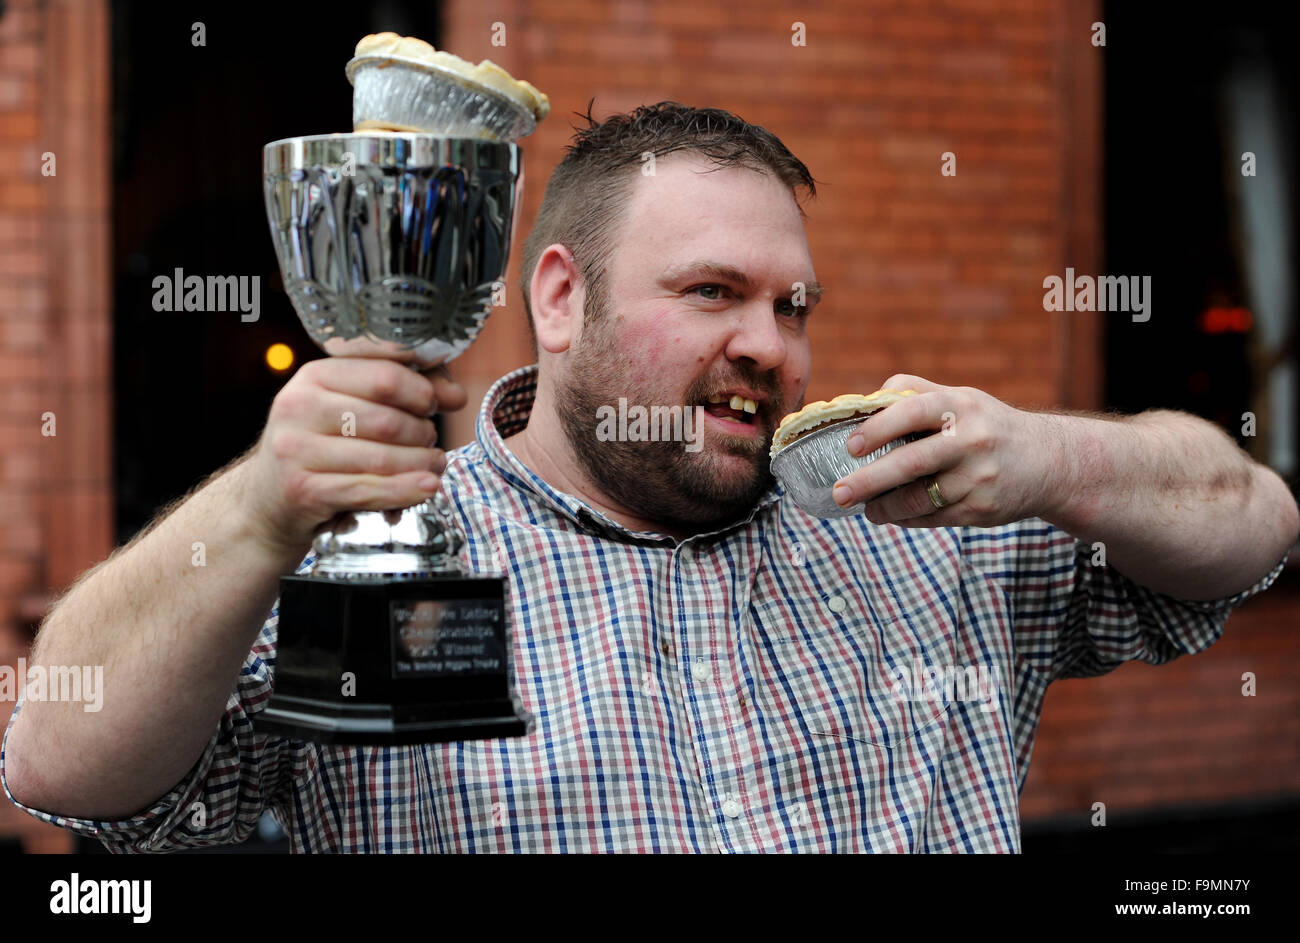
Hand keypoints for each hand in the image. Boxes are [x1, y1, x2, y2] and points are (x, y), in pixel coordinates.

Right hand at [237, 358, 468, 552]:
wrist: (267, 500)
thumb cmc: (321, 448)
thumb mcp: (350, 409)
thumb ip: (403, 393)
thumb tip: (456, 395)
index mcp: (313, 376)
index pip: (385, 375)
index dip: (422, 390)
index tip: (435, 403)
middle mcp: (298, 407)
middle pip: (388, 419)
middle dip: (422, 431)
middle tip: (431, 441)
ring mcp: (296, 450)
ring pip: (382, 457)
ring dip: (421, 464)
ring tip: (435, 465)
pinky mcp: (302, 490)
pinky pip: (368, 489)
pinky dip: (405, 491)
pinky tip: (426, 486)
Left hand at [829, 374, 1065, 527]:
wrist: (1049, 462)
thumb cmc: (988, 426)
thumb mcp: (961, 398)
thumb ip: (914, 393)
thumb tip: (863, 400)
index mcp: (961, 406)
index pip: (912, 411)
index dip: (878, 428)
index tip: (851, 447)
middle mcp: (971, 440)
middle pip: (910, 464)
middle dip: (868, 482)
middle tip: (840, 492)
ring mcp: (978, 478)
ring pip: (918, 499)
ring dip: (884, 507)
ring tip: (865, 507)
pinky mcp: (982, 510)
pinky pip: (932, 518)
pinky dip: (906, 518)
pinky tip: (892, 515)